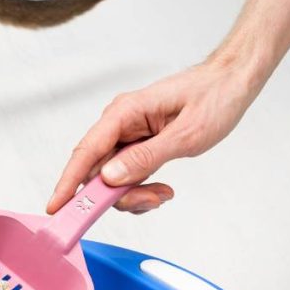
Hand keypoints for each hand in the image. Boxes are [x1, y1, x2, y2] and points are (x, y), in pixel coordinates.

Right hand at [46, 59, 262, 213]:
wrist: (233, 81)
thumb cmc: (215, 97)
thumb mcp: (186, 134)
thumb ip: (146, 158)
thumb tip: (110, 178)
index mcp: (124, 113)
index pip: (86, 153)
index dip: (68, 183)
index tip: (56, 207)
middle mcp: (120, 123)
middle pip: (98, 172)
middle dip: (118, 195)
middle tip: (151, 201)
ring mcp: (128, 135)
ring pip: (112, 178)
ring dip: (133, 194)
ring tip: (163, 194)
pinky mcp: (138, 145)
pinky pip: (126, 175)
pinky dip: (141, 188)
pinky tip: (162, 188)